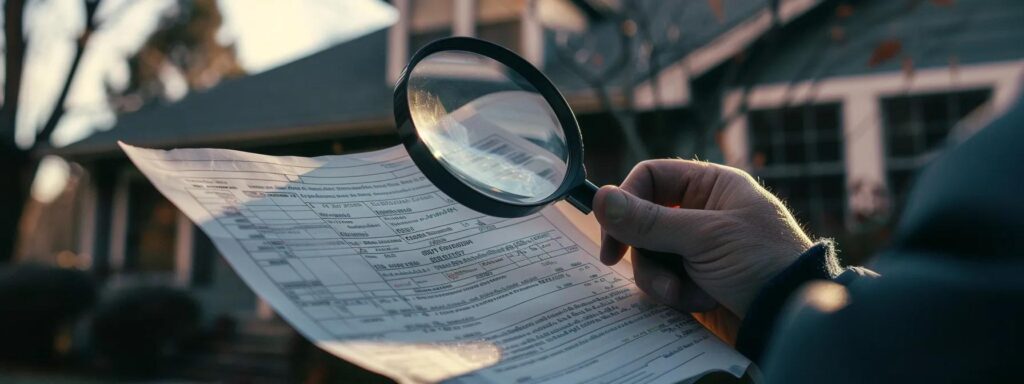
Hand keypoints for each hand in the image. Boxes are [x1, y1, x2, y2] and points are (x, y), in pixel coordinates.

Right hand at [593, 160, 811, 339]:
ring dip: (658, 277)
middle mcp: (701, 212)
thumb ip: (648, 221)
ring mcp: (697, 247)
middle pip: (642, 220)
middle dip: (642, 249)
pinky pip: (663, 279)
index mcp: (711, 186)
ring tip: (682, 293)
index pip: (651, 177)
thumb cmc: (762, 263)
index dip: (626, 200)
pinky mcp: (695, 278)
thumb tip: (599, 198)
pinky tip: (698, 301)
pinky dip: (674, 293)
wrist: (791, 317)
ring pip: (648, 254)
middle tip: (621, 263)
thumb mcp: (704, 238)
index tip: (612, 232)